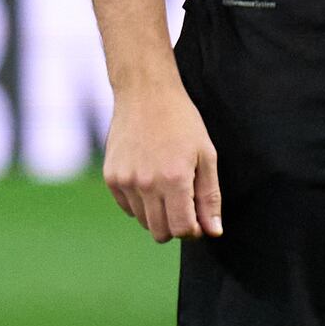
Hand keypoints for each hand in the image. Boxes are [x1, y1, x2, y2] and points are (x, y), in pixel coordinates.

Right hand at [103, 70, 224, 242]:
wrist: (144, 94)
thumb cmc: (181, 122)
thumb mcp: (206, 156)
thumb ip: (209, 197)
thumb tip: (213, 231)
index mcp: (174, 180)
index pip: (183, 229)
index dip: (194, 230)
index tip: (198, 218)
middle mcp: (145, 184)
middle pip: (160, 232)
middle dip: (176, 226)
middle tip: (184, 204)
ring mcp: (124, 181)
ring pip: (143, 221)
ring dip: (157, 214)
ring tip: (166, 186)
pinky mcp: (111, 177)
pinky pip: (128, 208)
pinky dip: (140, 203)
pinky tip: (149, 179)